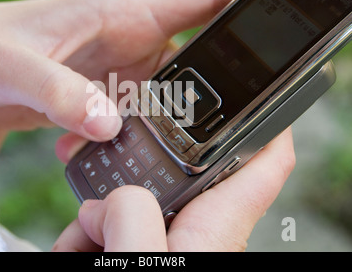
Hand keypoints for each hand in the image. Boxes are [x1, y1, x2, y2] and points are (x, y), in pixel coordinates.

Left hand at [0, 0, 251, 175]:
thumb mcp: (12, 66)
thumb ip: (57, 92)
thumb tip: (106, 122)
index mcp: (121, 14)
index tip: (284, 12)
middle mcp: (131, 42)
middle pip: (200, 57)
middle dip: (222, 83)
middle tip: (233, 114)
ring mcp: (123, 73)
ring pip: (172, 96)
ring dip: (173, 122)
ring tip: (162, 147)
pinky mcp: (109, 98)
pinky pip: (141, 119)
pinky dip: (137, 139)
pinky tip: (109, 153)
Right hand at [53, 128, 294, 251]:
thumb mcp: (140, 259)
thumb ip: (132, 217)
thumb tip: (115, 203)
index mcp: (216, 228)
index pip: (265, 165)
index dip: (273, 125)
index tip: (267, 95)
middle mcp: (195, 231)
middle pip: (169, 178)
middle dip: (127, 185)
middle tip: (97, 207)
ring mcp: (166, 241)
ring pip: (130, 204)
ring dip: (97, 220)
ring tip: (80, 245)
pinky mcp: (143, 249)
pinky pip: (115, 226)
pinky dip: (91, 236)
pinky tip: (78, 249)